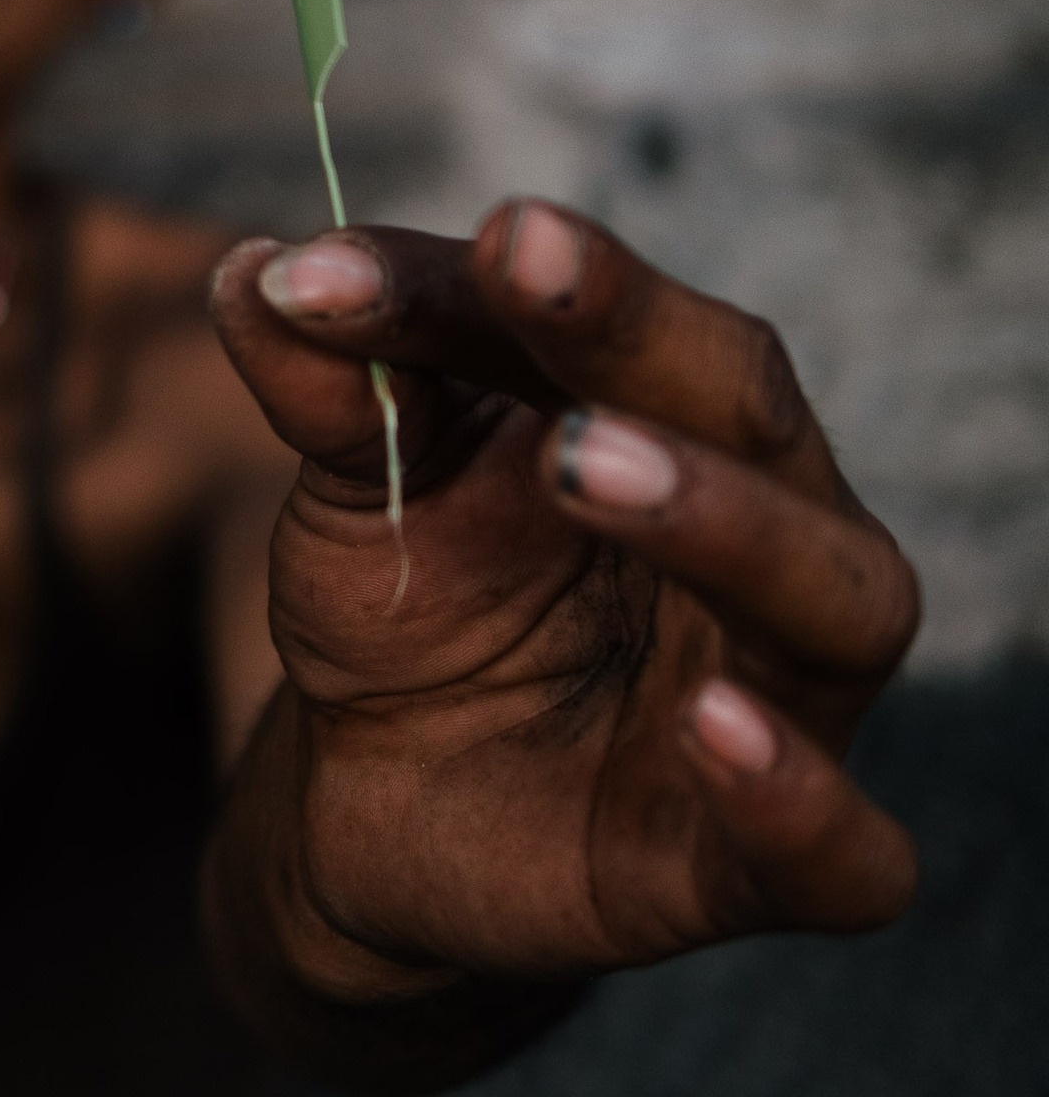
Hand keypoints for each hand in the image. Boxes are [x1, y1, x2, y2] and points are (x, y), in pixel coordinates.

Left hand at [208, 200, 918, 992]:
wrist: (377, 797)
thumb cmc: (407, 604)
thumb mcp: (351, 492)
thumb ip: (325, 388)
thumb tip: (250, 271)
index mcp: (670, 422)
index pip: (633, 323)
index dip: (559, 276)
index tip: (476, 233)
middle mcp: (764, 537)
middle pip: (751, 418)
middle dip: (637, 345)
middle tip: (526, 282)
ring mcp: (778, 699)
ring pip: (835, 598)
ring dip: (722, 521)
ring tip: (585, 465)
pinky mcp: (745, 863)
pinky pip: (845, 848)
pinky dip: (799, 795)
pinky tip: (714, 729)